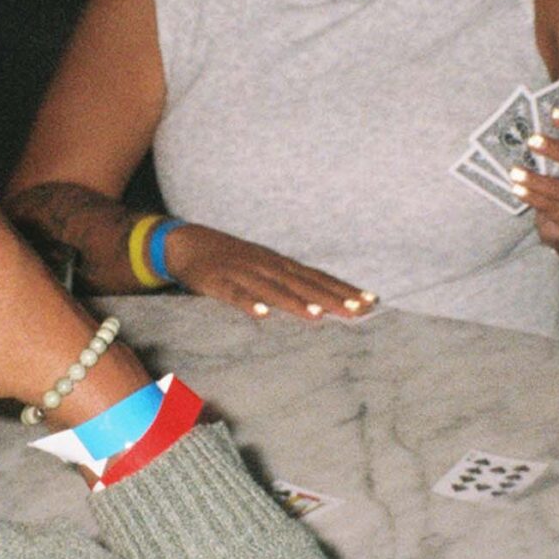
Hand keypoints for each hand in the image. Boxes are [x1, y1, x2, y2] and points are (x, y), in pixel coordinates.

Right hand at [163, 226, 373, 322]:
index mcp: (280, 264)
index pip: (318, 277)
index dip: (344, 289)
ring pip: (273, 289)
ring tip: (318, 315)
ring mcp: (243, 273)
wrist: (187, 243)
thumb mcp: (264, 267)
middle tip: (358, 311)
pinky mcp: (218, 283)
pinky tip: (261, 315)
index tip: (370, 301)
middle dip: (332, 297)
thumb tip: (320, 300)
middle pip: (304, 283)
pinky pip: (234, 295)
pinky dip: (248, 304)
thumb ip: (288, 282)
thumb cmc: (231, 260)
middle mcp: (267, 266)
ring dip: (295, 302)